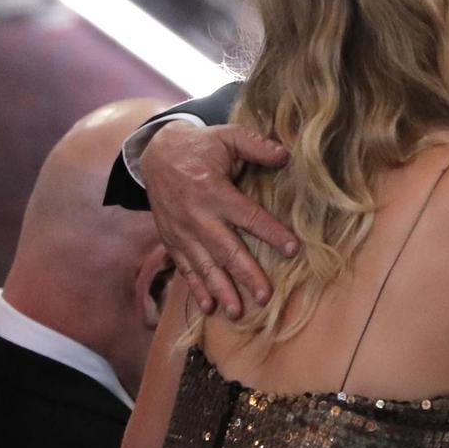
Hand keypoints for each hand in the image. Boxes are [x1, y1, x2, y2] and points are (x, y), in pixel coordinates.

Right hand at [142, 121, 297, 318]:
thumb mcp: (228, 136)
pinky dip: (196, 288)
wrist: (156, 154)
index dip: (271, 232)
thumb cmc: (201, 146)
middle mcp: (196, 215)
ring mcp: (181, 231)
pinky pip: (185, 267)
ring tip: (237, 312)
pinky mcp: (171, 240)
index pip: (247, 216)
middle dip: (246, 274)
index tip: (293, 249)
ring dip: (221, 289)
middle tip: (265, 296)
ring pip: (204, 265)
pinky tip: (209, 307)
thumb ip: (256, 145)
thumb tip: (285, 155)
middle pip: (226, 249)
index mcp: (212, 190)